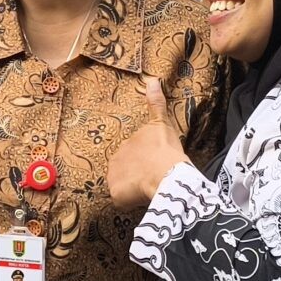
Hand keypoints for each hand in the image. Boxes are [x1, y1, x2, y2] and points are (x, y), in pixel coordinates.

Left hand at [106, 76, 188, 209]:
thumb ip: (156, 102)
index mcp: (127, 143)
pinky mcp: (115, 194)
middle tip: (153, 178)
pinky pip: (121, 199)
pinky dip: (129, 201)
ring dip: (132, 187)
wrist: (166, 173)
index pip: (133, 154)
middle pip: (126, 169)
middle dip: (137, 174)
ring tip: (148, 189)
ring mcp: (114, 177)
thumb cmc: (166, 149)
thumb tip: (152, 79)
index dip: (145, 161)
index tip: (155, 165)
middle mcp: (116, 158)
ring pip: (123, 184)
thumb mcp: (162, 123)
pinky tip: (141, 198)